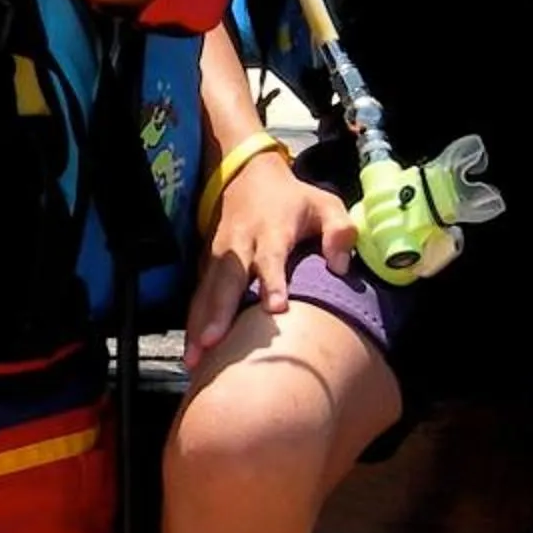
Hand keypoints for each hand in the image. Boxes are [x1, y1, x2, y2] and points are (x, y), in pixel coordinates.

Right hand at [185, 147, 353, 353]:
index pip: (272, 258)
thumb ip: (340, 232)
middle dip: (219, 311)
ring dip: (199, 323)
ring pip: (206, 291)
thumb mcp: (325, 204)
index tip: (275, 309)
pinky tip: (191, 351)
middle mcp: (240, 244)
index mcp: (272, 229)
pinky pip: (198, 296)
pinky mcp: (207, 265)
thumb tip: (341, 267)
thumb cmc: (292, 200)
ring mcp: (219, 255)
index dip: (273, 282)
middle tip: (213, 341)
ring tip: (194, 357)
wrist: (246, 176)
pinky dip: (193, 322)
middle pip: (227, 279)